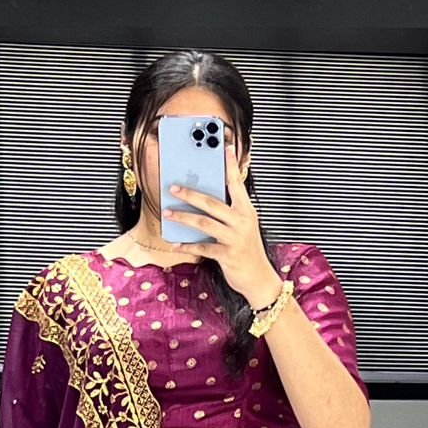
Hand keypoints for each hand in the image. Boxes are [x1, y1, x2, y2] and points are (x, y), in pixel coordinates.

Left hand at [163, 147, 282, 309]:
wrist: (259, 278)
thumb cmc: (248, 251)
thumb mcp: (244, 226)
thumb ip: (230, 212)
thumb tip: (206, 199)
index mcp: (246, 211)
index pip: (237, 184)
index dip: (230, 165)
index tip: (225, 148)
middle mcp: (241, 221)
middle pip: (212, 203)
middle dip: (190, 194)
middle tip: (174, 188)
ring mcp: (235, 238)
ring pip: (204, 223)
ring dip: (183, 218)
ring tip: (168, 214)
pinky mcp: (227, 255)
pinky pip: (203, 247)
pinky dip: (188, 245)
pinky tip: (176, 243)